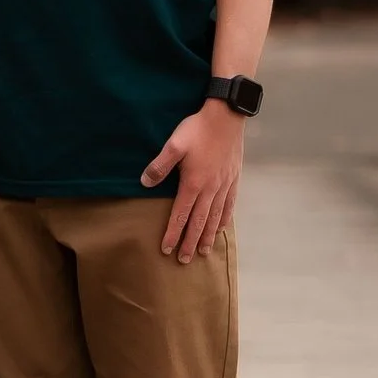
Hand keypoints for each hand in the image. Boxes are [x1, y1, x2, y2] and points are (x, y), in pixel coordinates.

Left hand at [140, 100, 245, 262]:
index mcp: (193, 183)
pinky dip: (225, 219)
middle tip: (184, 260)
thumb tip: (144, 183)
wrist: (226, 117)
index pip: (181, 215)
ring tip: (204, 252)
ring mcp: (223, 185)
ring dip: (208, 236)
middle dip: (190, 242)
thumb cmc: (198, 129)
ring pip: (215, 217)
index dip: (173, 233)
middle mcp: (210, 189)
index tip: (166, 249)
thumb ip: (160, 166)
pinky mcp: (233, 179)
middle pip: (199, 222)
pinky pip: (229, 205)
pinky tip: (222, 228)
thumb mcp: (174, 144)